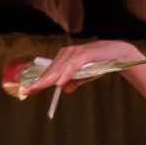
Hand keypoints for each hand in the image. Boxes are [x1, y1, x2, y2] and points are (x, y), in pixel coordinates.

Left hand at [27, 40, 145, 96]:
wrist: (117, 54)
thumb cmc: (100, 63)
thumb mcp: (85, 75)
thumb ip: (74, 81)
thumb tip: (64, 89)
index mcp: (65, 57)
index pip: (50, 71)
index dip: (39, 82)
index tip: (28, 91)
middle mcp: (68, 52)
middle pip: (51, 71)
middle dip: (39, 82)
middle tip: (28, 91)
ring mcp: (76, 52)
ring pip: (60, 69)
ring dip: (49, 80)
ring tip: (38, 88)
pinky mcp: (85, 54)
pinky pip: (73, 67)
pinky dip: (66, 75)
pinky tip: (59, 83)